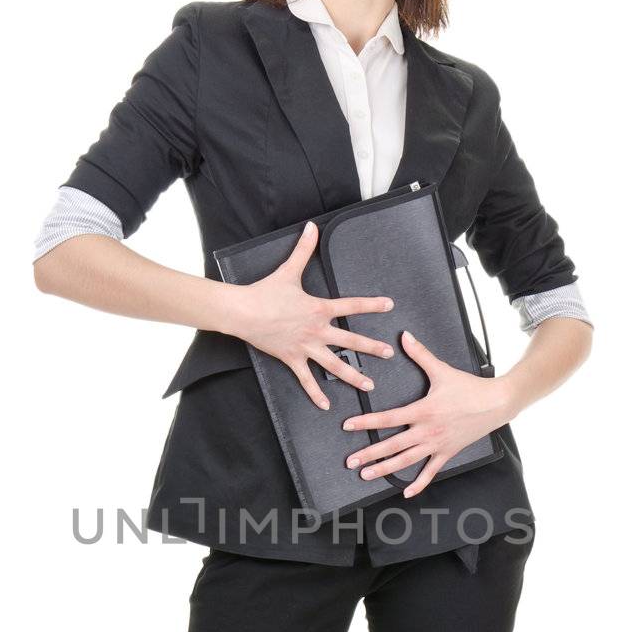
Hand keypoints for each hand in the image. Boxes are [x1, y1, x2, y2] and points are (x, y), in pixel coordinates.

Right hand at [225, 220, 395, 409]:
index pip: (351, 306)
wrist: (243, 311)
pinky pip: (306, 380)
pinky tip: (326, 405)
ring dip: (353, 377)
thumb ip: (303, 249)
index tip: (389, 305)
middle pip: (349, 342)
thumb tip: (311, 226)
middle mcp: (317, 330)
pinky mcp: (292, 359)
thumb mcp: (288, 270)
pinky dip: (315, 393)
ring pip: (334, 366)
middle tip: (387, 354)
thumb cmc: (265, 292)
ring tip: (369, 386)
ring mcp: (305, 347)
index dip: (372, 305)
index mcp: (319, 309)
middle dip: (371, 348)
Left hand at [341, 329, 514, 495]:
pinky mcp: (447, 452)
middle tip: (350, 462)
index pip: (388, 418)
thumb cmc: (469, 388)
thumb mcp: (442, 370)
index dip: (366, 423)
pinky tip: (406, 492)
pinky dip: (419, 483)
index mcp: (423, 410)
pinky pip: (431, 472)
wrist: (496, 403)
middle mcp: (427, 431)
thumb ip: (420, 354)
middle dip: (369, 454)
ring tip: (366, 475)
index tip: (348, 426)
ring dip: (385, 469)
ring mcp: (437, 444)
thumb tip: (404, 336)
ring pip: (406, 461)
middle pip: (392, 445)